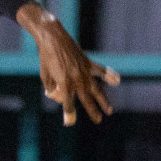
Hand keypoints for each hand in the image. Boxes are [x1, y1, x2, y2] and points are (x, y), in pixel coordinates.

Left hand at [17, 2, 119, 124]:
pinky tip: (116, 81)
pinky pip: (100, 71)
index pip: (68, 103)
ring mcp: (84, 71)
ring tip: (109, 110)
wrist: (53, 37)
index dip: (68, 113)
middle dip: (92, 111)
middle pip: (86, 99)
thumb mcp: (44, 75)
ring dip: (103, 100)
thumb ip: (51, 87)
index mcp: (64, 82)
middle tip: (98, 121)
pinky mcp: (87, 63)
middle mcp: (76, 78)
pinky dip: (109, 76)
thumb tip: (58, 96)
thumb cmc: (46, 57)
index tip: (69, 122)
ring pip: (96, 89)